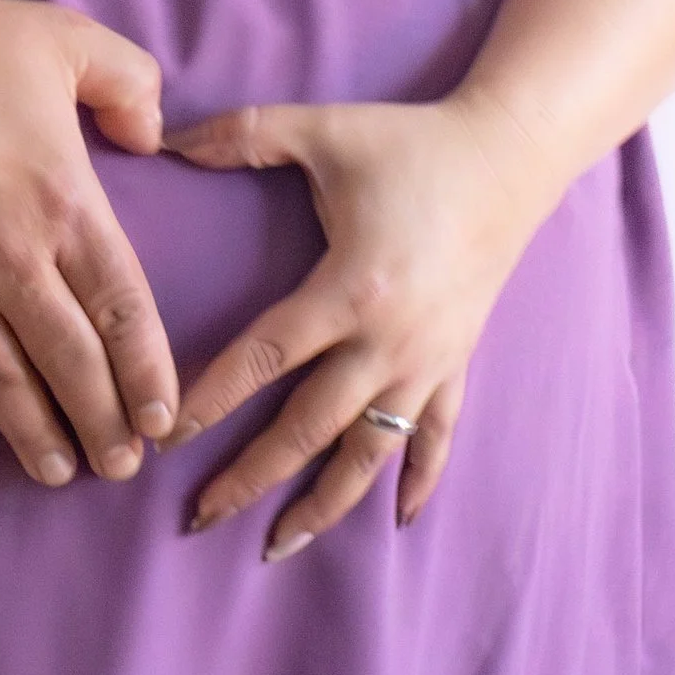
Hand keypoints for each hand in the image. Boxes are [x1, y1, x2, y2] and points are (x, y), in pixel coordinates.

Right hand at [0, 0, 178, 489]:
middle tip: (120, 467)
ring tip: (57, 474)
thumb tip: (153, 134)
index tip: (162, 420)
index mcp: (68, 206)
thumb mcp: (63, 38)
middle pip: (73, 364)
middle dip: (102, 424)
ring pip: (3, 382)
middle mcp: (16, 264)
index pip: (125, 310)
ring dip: (34, 435)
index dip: (148, 373)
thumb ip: (127, 80)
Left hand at [166, 93, 556, 552]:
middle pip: (310, 427)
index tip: (163, 438)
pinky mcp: (458, 361)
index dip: (210, 400)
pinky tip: (397, 521)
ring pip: (371, 451)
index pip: (264, 359)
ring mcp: (430, 360)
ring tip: (278, 545)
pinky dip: (419, 480)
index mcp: (350, 289)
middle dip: (253, 477)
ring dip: (326, 503)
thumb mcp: (322, 129)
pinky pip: (438, 436)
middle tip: (200, 519)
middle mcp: (391, 340)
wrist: (511, 155)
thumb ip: (242, 133)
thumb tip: (166, 139)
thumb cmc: (410, 142)